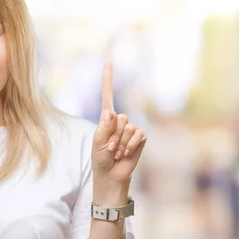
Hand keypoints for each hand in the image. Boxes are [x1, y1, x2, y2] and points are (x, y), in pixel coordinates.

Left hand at [92, 62, 146, 186]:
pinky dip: (130, 145)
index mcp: (106, 119)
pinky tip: (126, 153)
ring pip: (129, 127)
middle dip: (114, 135)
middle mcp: (120, 121)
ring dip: (121, 143)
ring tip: (117, 153)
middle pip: (120, 117)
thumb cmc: (101, 159)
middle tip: (110, 148)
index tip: (109, 62)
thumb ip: (104, 128)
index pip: (108, 96)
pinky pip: (138, 135)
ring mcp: (131, 129)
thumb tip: (112, 112)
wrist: (112, 175)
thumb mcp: (98, 143)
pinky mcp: (141, 138)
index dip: (108, 80)